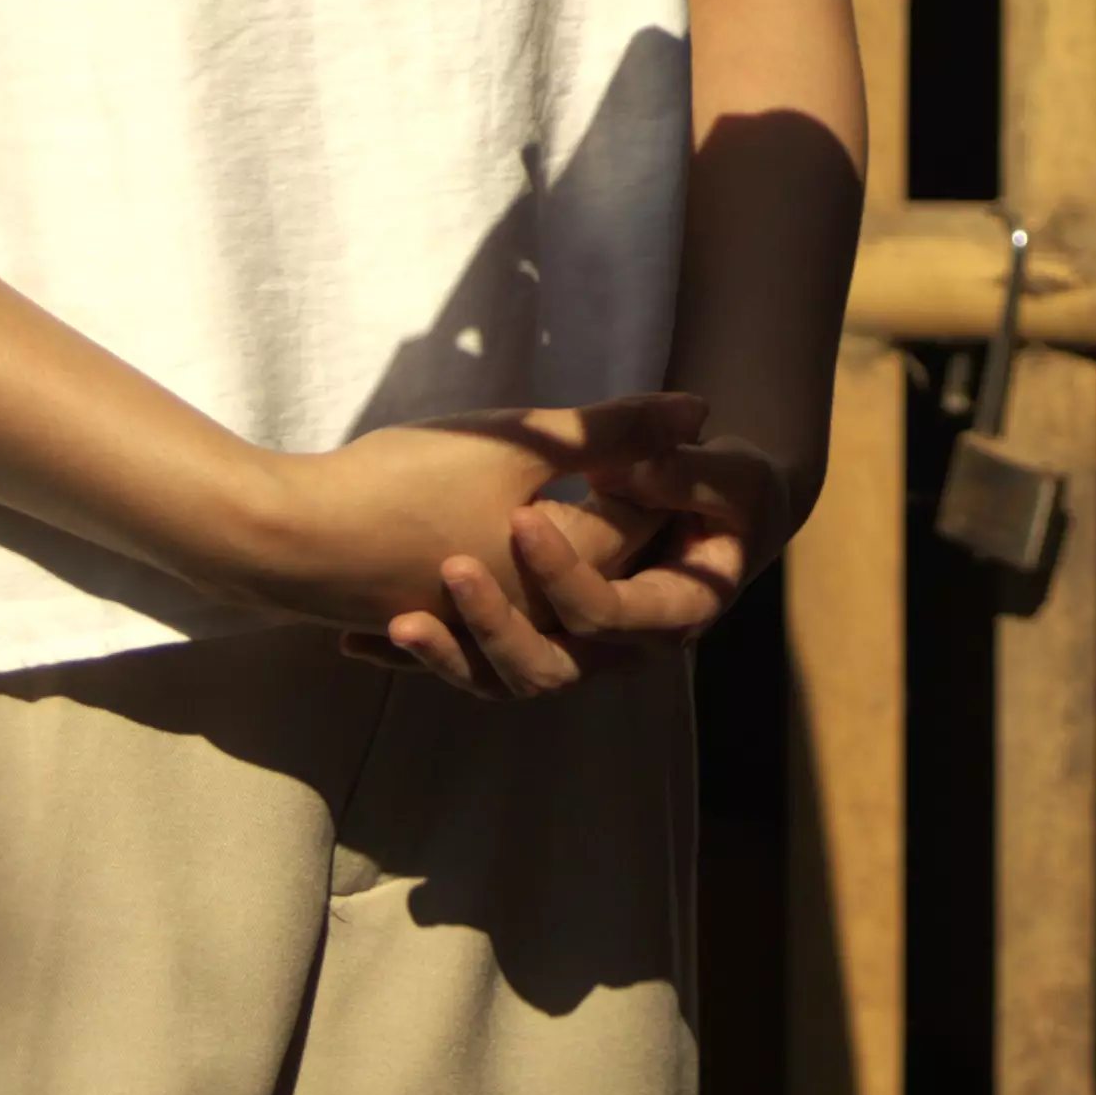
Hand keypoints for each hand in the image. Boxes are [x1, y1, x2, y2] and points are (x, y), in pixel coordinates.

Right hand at [208, 399, 701, 645]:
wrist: (286, 540)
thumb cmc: (406, 485)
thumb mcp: (518, 444)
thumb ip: (613, 429)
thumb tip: (701, 411)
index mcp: (560, 576)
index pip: (638, 528)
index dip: (658, 477)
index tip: (664, 435)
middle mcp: (526, 619)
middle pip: (598, 572)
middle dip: (622, 523)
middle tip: (633, 469)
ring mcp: (470, 630)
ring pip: (540, 605)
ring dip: (560, 568)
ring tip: (561, 521)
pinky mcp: (422, 626)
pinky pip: (477, 620)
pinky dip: (493, 591)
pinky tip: (476, 565)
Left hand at [393, 431, 800, 697]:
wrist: (735, 524)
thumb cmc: (721, 492)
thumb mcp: (687, 467)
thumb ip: (661, 450)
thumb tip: (681, 414)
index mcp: (668, 608)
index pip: (611, 610)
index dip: (564, 570)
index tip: (522, 518)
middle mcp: (620, 647)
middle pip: (551, 665)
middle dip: (495, 625)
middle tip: (452, 567)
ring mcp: (576, 649)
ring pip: (508, 680)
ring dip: (454, 656)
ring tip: (401, 621)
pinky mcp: (536, 645)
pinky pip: (475, 669)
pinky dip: (424, 659)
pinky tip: (360, 643)